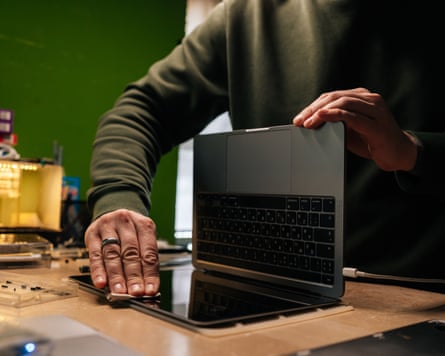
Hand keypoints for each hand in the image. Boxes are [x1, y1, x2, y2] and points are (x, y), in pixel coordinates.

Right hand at [84, 209, 159, 295]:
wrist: (112, 212)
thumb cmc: (130, 231)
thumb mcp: (142, 239)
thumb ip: (144, 260)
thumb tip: (146, 286)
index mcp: (144, 224)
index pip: (149, 252)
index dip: (150, 273)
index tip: (150, 290)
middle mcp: (126, 223)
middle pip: (131, 253)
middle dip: (134, 276)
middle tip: (135, 292)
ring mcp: (108, 227)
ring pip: (113, 254)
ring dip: (116, 276)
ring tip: (119, 291)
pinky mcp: (92, 234)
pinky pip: (95, 254)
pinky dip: (98, 270)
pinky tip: (101, 282)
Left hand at [293, 87, 417, 171]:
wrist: (398, 153)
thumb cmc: (372, 140)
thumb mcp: (349, 129)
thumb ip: (335, 122)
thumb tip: (309, 123)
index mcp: (362, 97)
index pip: (332, 96)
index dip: (313, 106)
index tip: (299, 117)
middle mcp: (370, 99)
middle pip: (335, 97)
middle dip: (313, 109)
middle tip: (299, 121)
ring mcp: (376, 110)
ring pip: (343, 103)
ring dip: (320, 113)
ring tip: (307, 123)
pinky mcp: (377, 124)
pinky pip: (353, 116)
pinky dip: (335, 115)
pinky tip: (323, 117)